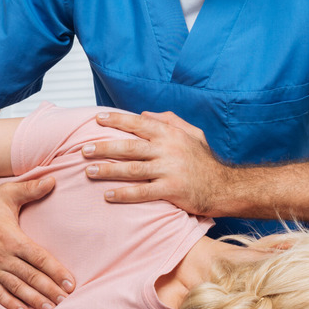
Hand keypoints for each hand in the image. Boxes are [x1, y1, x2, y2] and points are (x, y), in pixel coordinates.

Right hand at [0, 175, 74, 308]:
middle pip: (30, 277)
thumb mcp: (9, 193)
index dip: (56, 272)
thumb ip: (32, 189)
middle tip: (65, 300)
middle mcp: (2, 256)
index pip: (39, 259)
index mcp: (12, 238)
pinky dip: (10, 303)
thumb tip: (53, 180)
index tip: (70, 284)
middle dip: (49, 290)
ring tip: (50, 308)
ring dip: (34, 299)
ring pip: (16, 288)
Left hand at [83, 111, 225, 214]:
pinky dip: (124, 194)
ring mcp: (169, 171)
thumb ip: (168, 120)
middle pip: (129, 147)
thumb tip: (143, 113)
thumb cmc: (203, 160)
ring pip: (132, 169)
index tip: (97, 119)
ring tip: (88, 171)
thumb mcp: (192, 133)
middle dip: (104, 147)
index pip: (139, 123)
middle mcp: (168, 150)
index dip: (117, 120)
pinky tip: (108, 195)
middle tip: (84, 149)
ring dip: (107, 170)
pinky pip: (143, 193)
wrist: (224, 186)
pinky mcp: (172, 191)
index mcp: (170, 134)